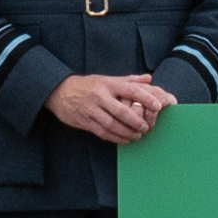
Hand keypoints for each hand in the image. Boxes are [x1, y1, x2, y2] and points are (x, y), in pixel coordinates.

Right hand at [48, 70, 173, 143]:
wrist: (59, 91)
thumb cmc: (88, 85)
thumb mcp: (107, 78)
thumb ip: (129, 80)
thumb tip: (149, 78)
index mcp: (108, 84)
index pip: (131, 90)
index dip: (146, 98)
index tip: (158, 105)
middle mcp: (100, 96)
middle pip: (121, 111)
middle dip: (136, 121)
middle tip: (146, 127)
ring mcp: (91, 109)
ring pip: (112, 124)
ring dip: (127, 132)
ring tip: (137, 136)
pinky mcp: (84, 121)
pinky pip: (102, 132)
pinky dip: (115, 137)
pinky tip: (124, 139)